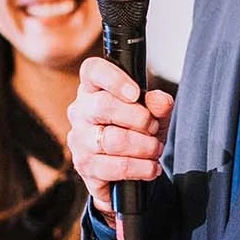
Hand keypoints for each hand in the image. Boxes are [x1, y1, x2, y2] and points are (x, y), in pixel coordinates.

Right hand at [67, 57, 172, 219]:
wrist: (131, 168)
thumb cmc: (138, 130)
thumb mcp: (154, 113)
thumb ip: (159, 103)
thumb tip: (160, 101)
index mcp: (94, 88)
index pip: (93, 70)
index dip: (114, 79)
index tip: (136, 93)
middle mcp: (80, 111)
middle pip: (103, 105)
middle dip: (139, 119)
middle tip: (153, 128)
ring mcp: (78, 140)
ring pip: (112, 140)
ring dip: (144, 147)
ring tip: (155, 149)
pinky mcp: (83, 167)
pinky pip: (113, 168)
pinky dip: (140, 169)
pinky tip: (150, 168)